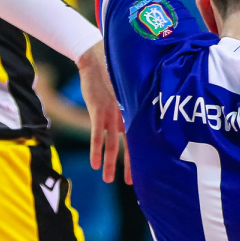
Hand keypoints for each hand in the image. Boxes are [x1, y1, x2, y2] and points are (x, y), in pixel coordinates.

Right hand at [77, 44, 129, 184]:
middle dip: (130, 165)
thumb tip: (134, 111)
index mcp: (133, 110)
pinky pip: (97, 135)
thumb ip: (130, 101)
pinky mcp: (98, 111)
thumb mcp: (125, 87)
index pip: (140, 137)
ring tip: (109, 180)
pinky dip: (96, 150)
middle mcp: (125, 114)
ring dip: (110, 164)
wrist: (97, 57)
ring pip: (112, 145)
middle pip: (130, 145)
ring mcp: (111, 114)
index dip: (142, 154)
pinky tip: (95, 165)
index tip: (144, 168)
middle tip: (132, 183)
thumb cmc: (111, 71)